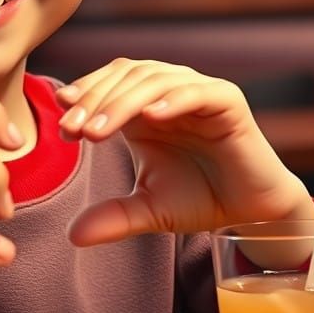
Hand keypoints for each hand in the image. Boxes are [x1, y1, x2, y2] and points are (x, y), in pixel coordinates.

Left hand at [55, 59, 313, 245]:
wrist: (251, 212)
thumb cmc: (200, 200)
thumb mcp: (149, 209)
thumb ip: (114, 217)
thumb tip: (72, 236)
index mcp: (144, 107)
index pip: (108, 83)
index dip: (84, 97)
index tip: (62, 126)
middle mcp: (168, 92)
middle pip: (125, 76)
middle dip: (95, 101)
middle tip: (73, 129)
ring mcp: (198, 91)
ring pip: (154, 80)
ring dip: (122, 102)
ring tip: (98, 131)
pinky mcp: (227, 101)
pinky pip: (197, 93)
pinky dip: (172, 100)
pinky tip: (150, 117)